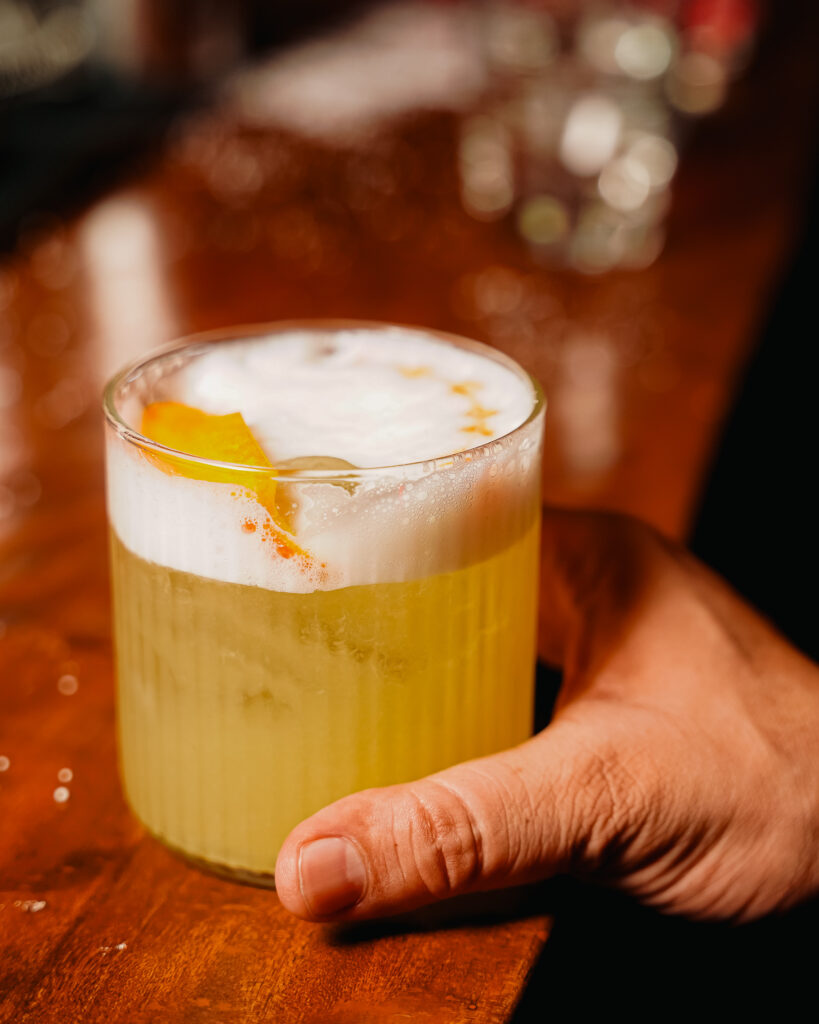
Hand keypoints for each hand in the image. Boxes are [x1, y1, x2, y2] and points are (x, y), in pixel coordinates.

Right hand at [274, 511, 818, 922]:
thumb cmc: (786, 791)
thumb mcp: (606, 798)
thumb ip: (463, 829)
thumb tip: (319, 862)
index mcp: (584, 558)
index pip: (442, 515)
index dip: (357, 540)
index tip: (274, 571)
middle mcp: (583, 590)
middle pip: (440, 587)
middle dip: (364, 622)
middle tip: (271, 651)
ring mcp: (593, 650)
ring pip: (464, 648)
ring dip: (404, 680)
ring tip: (310, 703)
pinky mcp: (599, 710)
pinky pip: (494, 698)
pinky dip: (446, 725)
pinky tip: (403, 762)